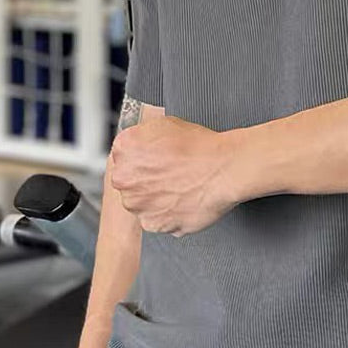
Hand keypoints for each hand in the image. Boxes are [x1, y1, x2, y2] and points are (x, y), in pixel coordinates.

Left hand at [110, 116, 240, 236]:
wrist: (223, 169)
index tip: (156, 161)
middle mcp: (124, 179)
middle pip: (129, 182)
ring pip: (142, 203)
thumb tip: (141, 144)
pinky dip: (168, 214)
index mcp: (124, 149)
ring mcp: (138, 204)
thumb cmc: (201, 147)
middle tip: (170, 175)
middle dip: (146, 180)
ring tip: (180, 188)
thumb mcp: (166, 123)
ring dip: (155, 199)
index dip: (143, 158)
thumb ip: (143, 136)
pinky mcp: (154, 224)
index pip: (124, 156)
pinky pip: (157, 220)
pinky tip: (183, 201)